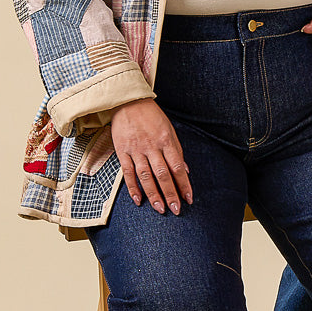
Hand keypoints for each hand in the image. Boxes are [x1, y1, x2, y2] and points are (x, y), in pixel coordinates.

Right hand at [111, 99, 192, 214]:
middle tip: (176, 209)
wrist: (129, 101)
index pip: (177, 167)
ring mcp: (136, 150)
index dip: (184, 184)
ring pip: (145, 176)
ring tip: (160, 209)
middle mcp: (152, 147)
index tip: (189, 198)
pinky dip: (132, 188)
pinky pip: (128, 172)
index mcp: (166, 141)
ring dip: (153, 194)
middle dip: (170, 193)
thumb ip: (177, 151)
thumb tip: (185, 171)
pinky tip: (138, 200)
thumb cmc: (152, 117)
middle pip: (163, 174)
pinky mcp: (122, 151)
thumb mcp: (170, 130)